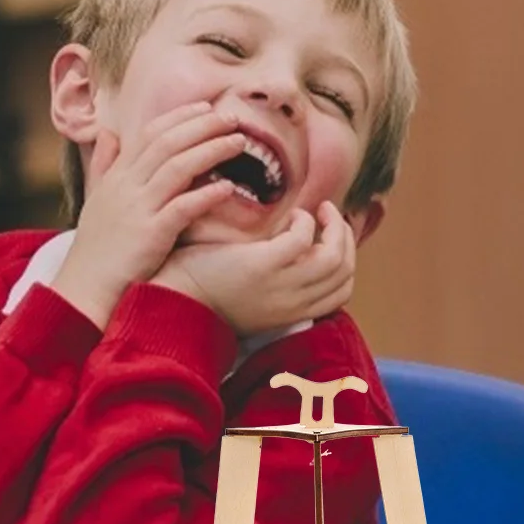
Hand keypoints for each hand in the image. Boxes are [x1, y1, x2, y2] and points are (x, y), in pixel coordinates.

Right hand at [52, 103, 247, 327]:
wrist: (85, 288)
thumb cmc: (97, 247)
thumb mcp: (96, 199)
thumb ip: (104, 164)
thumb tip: (109, 132)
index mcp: (117, 176)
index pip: (150, 133)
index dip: (180, 116)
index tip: (207, 108)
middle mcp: (126, 186)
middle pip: (168, 143)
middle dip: (203, 126)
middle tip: (232, 118)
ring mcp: (138, 209)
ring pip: (178, 167)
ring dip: (211, 150)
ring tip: (239, 142)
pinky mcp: (150, 235)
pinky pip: (182, 208)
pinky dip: (206, 194)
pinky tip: (228, 187)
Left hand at [153, 202, 356, 337]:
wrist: (174, 300)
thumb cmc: (207, 292)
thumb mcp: (255, 298)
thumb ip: (279, 284)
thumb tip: (299, 255)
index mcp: (292, 314)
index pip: (342, 293)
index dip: (348, 261)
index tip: (335, 238)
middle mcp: (293, 304)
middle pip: (345, 273)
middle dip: (345, 239)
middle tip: (332, 217)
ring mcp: (281, 286)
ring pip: (335, 258)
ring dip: (334, 227)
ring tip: (321, 210)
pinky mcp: (264, 266)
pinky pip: (303, 239)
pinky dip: (305, 222)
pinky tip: (292, 215)